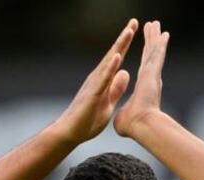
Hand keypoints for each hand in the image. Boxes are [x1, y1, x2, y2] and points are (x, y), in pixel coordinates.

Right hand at [52, 18, 137, 144]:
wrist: (70, 133)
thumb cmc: (86, 120)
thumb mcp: (108, 103)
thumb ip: (116, 88)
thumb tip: (125, 72)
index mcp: (103, 80)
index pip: (117, 59)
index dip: (125, 44)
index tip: (133, 29)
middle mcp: (98, 78)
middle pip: (113, 54)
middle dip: (124, 38)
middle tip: (134, 21)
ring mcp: (94, 84)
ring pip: (109, 62)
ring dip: (119, 46)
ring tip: (129, 32)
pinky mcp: (92, 94)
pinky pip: (103, 78)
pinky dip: (111, 66)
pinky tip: (118, 56)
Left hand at [114, 21, 169, 137]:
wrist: (141, 126)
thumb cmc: (133, 125)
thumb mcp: (124, 115)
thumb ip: (125, 112)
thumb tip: (124, 118)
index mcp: (144, 87)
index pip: (145, 67)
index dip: (147, 56)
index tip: (149, 47)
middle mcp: (150, 79)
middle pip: (151, 55)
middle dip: (152, 41)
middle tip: (154, 27)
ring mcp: (153, 76)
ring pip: (155, 51)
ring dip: (155, 38)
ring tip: (155, 24)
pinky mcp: (152, 74)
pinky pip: (156, 54)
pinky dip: (159, 44)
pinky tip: (162, 33)